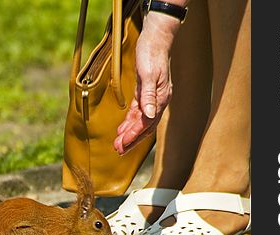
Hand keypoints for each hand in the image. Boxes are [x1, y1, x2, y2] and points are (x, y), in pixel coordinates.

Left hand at [114, 13, 179, 154]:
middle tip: (118, 151)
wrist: (155, 38)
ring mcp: (152, 99)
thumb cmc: (151, 53)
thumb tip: (150, 115)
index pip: (147, 123)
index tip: (123, 144)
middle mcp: (158, 102)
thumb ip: (149, 96)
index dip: (134, 135)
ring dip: (129, 134)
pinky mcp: (145, 94)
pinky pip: (137, 113)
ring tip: (118, 145)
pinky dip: (129, 123)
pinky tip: (121, 130)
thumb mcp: (149, 74)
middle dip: (132, 140)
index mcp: (161, 99)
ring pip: (141, 122)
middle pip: (145, 127)